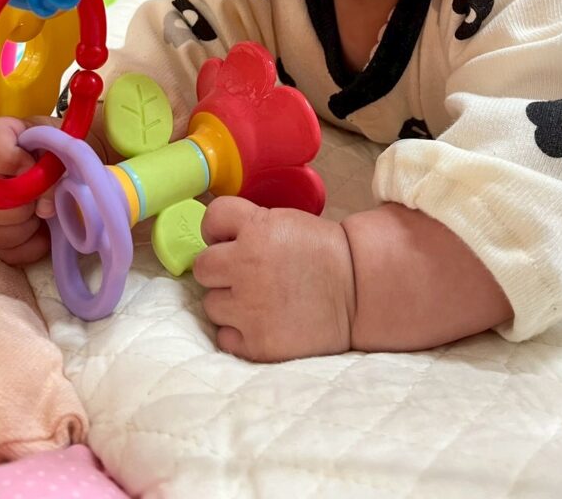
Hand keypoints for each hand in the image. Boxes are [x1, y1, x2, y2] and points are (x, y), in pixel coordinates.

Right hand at [0, 116, 57, 264]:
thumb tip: (45, 208)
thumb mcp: (67, 145)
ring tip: (47, 215)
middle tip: (47, 199)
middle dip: (23, 207)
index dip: (17, 163)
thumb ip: (56, 165)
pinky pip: (3, 252)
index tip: (42, 167)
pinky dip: (30, 247)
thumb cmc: (68, 149)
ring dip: (26, 228)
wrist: (78, 167)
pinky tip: (46, 233)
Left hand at [193, 196, 355, 361]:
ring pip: (211, 305)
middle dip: (219, 270)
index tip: (226, 239)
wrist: (359, 291)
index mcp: (256, 229)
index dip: (217, 229)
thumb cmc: (323, 253)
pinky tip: (262, 322)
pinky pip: (224, 337)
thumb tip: (215, 241)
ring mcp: (249, 308)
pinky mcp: (257, 342)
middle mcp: (246, 266)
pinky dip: (239, 332)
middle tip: (243, 274)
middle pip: (202, 267)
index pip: (211, 219)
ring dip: (230, 303)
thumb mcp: (285, 221)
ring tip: (260, 300)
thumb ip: (249, 228)